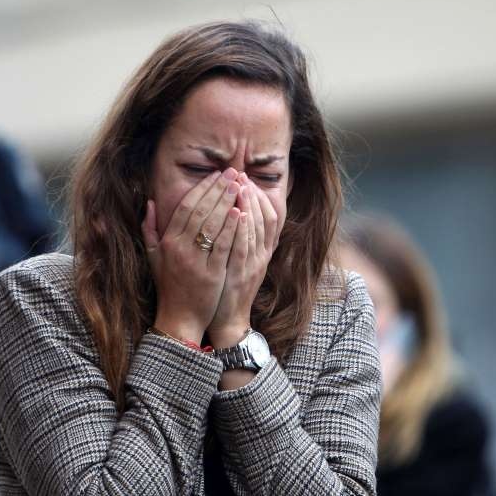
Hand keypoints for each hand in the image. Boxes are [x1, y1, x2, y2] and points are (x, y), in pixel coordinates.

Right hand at [142, 168, 240, 341]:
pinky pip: (222, 246)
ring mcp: (195, 262)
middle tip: (233, 173)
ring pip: (212, 225)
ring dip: (227, 202)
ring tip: (240, 186)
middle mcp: (180, 249)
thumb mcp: (153, 257)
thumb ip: (150, 229)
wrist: (179, 318)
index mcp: (168, 242)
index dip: (201, 189)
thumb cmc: (169, 286)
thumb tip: (150, 203)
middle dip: (218, 189)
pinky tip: (241, 212)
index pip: (186, 208)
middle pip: (201, 211)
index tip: (216, 175)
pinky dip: (231, 228)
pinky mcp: (211, 274)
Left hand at [207, 173, 279, 347]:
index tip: (245, 179)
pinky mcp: (241, 275)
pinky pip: (243, 248)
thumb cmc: (228, 287)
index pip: (268, 216)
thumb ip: (239, 238)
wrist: (227, 320)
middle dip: (252, 194)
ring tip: (239, 185)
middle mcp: (262, 255)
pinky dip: (242, 230)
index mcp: (262, 250)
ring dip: (248, 206)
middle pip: (263, 218)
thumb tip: (235, 212)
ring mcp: (253, 265)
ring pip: (255, 229)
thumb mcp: (239, 261)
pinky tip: (237, 213)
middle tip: (240, 175)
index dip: (258, 196)